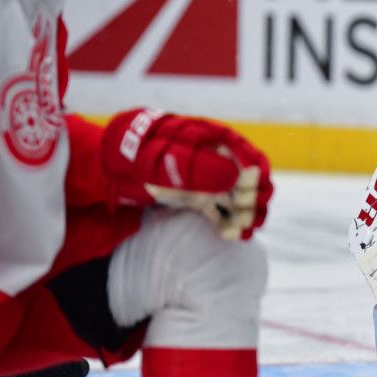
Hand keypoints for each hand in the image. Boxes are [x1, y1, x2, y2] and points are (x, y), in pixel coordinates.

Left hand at [102, 109, 273, 239]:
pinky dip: (229, 225)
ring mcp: (213, 181)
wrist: (119, 161)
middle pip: (253, 181)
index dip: (258, 176)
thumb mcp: (167, 155)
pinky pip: (224, 213)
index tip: (255, 191)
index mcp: (219, 142)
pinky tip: (229, 235)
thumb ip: (199, 165)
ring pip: (242, 200)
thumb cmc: (144, 151)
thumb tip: (235, 176)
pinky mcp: (204, 199)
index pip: (251, 157)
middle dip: (256, 200)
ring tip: (242, 230)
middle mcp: (222, 162)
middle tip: (249, 216)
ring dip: (246, 215)